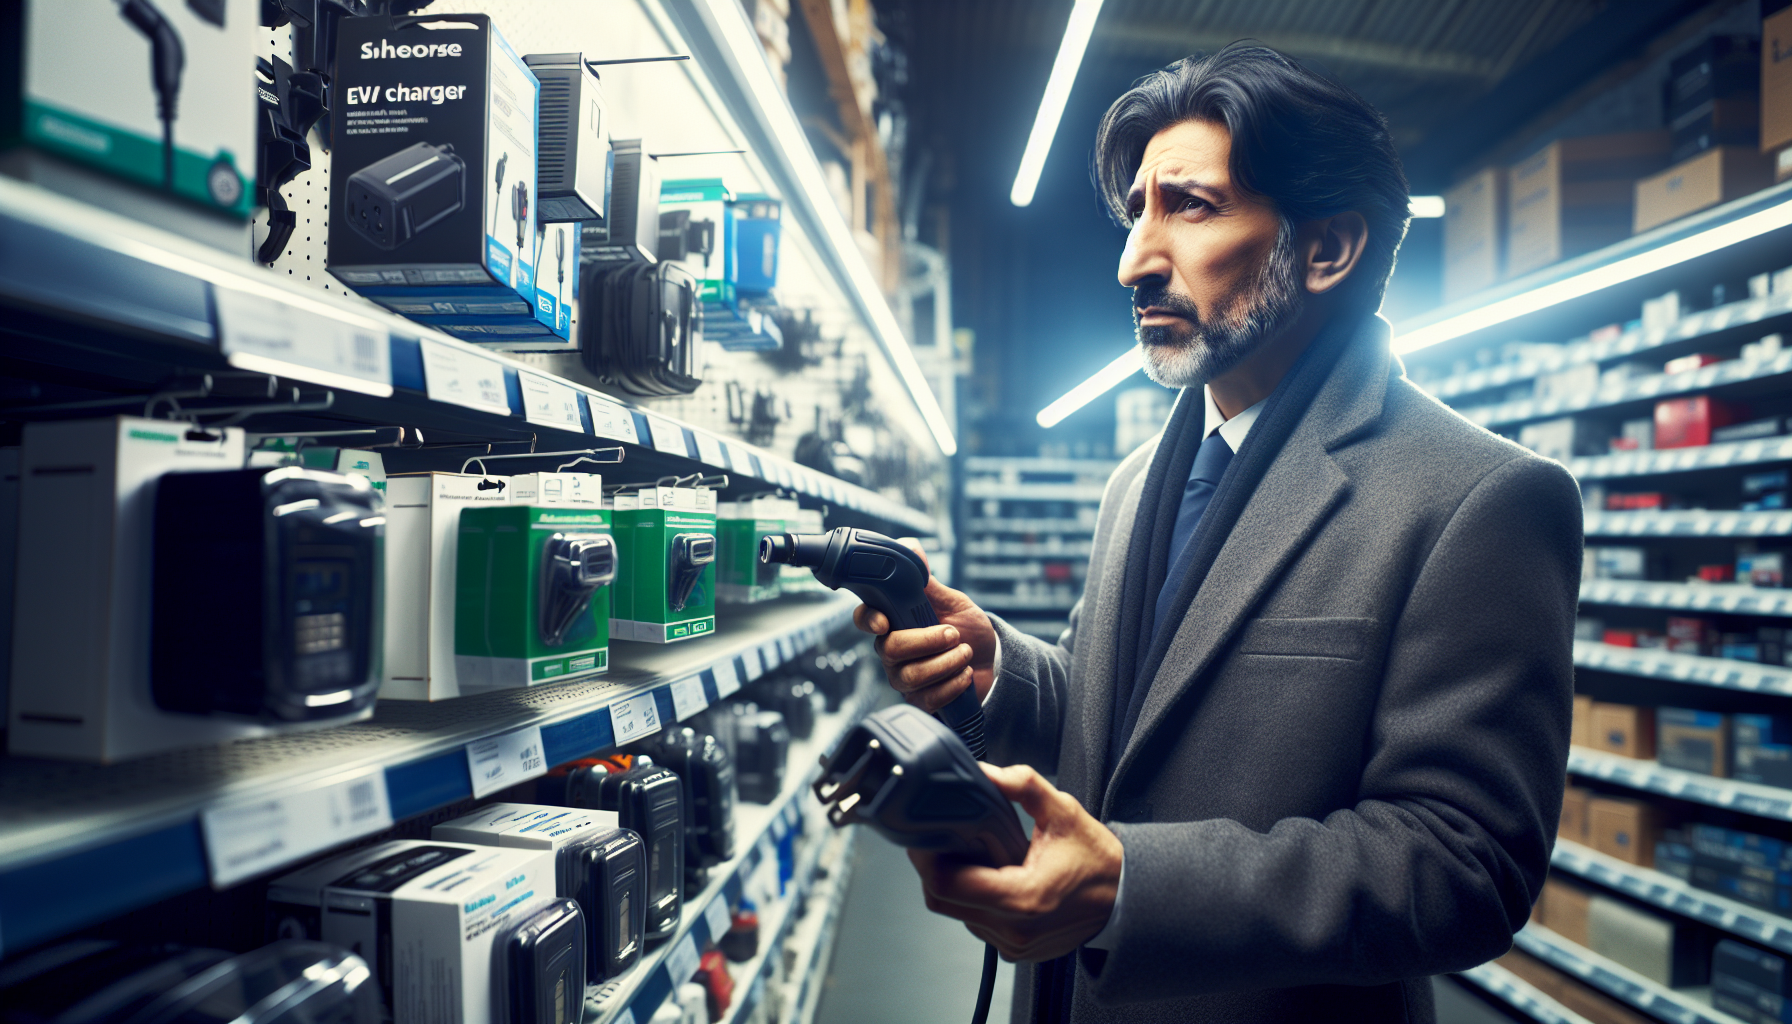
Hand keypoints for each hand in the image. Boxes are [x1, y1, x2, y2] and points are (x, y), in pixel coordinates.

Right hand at [853, 538, 997, 712]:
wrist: (993, 661)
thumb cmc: (968, 629)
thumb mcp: (952, 600)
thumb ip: (928, 581)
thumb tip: (912, 549)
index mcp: (895, 622)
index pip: (866, 619)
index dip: (868, 620)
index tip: (885, 622)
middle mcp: (893, 651)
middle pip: (888, 650)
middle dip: (926, 641)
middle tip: (953, 634)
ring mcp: (904, 677)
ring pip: (909, 676)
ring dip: (945, 662)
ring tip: (966, 652)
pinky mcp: (920, 701)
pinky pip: (926, 699)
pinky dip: (952, 685)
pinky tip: (965, 674)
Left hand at [908, 763, 1122, 961]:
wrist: (1125, 898)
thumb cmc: (1097, 860)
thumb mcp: (1063, 811)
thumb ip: (1022, 785)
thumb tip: (984, 772)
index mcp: (1023, 898)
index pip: (945, 884)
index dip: (926, 856)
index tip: (925, 833)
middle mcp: (1014, 929)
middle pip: (942, 900)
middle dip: (934, 866)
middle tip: (941, 837)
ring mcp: (1013, 945)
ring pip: (956, 913)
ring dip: (954, 883)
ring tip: (969, 854)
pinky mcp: (1014, 950)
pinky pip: (975, 923)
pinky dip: (973, 898)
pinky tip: (988, 875)